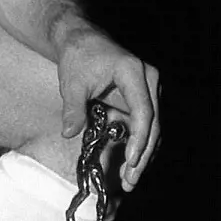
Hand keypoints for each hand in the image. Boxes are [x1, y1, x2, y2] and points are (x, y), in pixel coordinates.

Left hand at [56, 27, 159, 190]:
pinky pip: (143, 127)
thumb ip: (73, 108)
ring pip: (151, 129)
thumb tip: (68, 133)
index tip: (131, 160)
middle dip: (143, 155)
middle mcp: (148, 82)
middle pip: (153, 124)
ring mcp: (147, 91)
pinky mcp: (140, 100)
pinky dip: (136, 146)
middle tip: (131, 180)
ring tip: (129, 181)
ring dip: (142, 155)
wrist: (81, 39)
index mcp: (134, 73)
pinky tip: (128, 167)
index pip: (144, 112)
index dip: (139, 139)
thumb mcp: (72, 83)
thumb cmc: (78, 56)